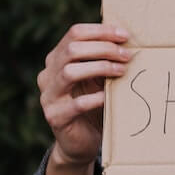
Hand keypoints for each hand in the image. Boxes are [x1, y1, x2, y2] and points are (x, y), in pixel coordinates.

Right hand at [37, 23, 132, 164]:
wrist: (80, 143)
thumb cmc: (94, 105)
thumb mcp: (98, 78)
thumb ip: (103, 59)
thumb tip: (126, 37)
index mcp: (56, 59)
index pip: (74, 34)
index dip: (101, 32)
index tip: (125, 36)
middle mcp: (48, 74)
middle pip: (72, 50)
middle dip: (103, 48)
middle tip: (127, 55)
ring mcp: (48, 96)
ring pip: (69, 72)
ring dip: (100, 68)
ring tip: (121, 71)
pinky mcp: (55, 117)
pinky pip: (76, 104)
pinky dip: (95, 98)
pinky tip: (109, 96)